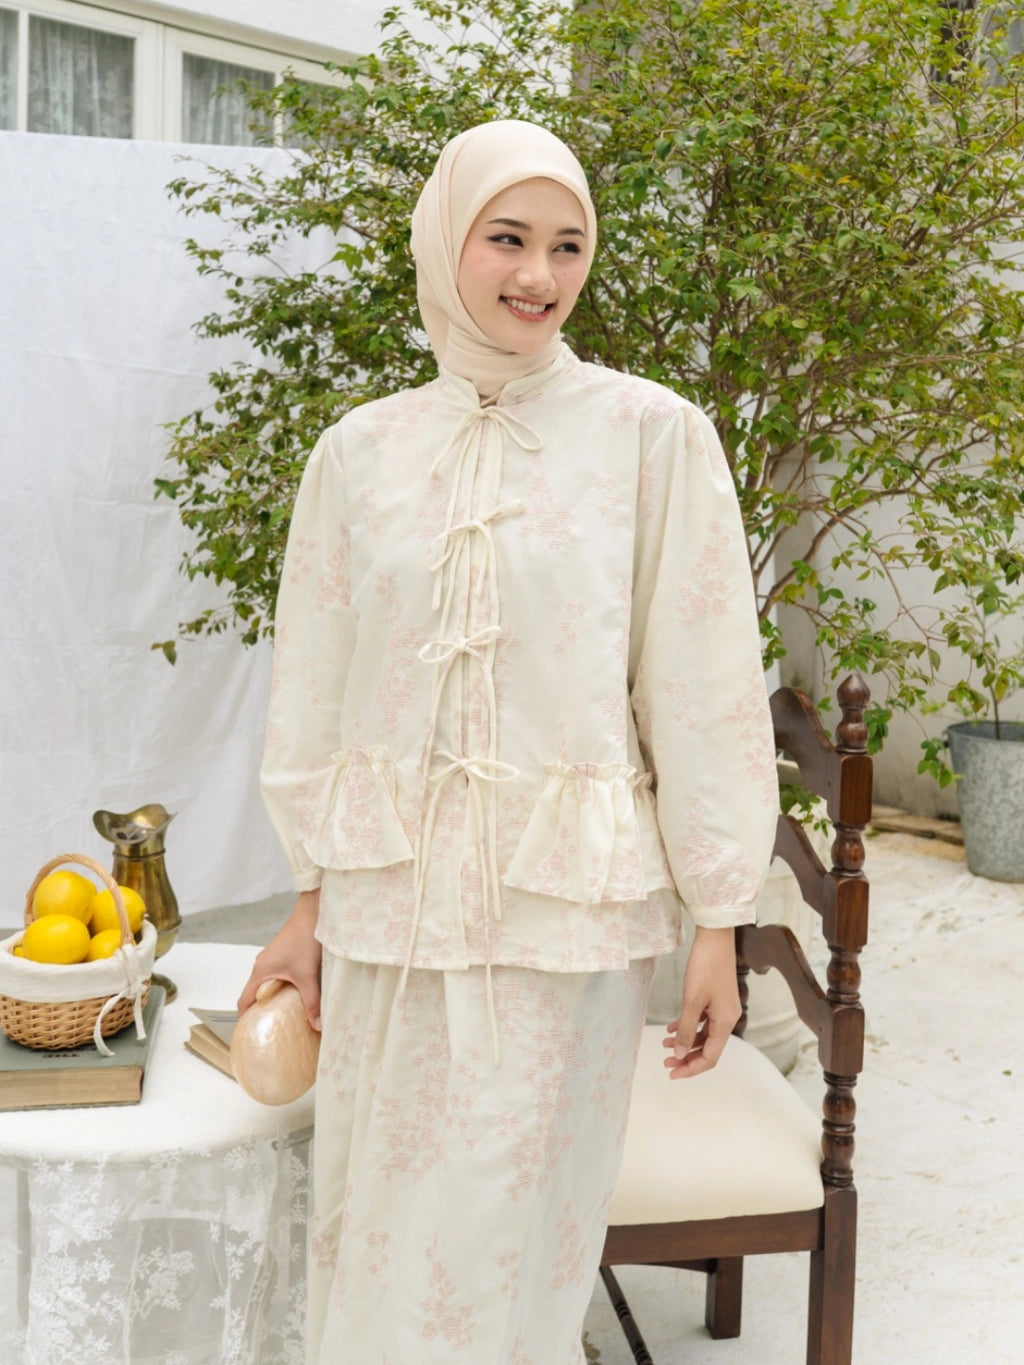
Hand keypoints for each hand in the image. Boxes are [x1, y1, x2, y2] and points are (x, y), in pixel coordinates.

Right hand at [237, 889, 322, 1031]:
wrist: (313, 912)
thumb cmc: (305, 940)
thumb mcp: (308, 975)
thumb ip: (312, 1002)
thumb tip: (318, 1026)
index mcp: (260, 971)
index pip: (244, 1001)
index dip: (245, 1018)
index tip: (252, 1033)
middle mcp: (261, 964)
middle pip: (254, 993)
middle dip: (261, 1011)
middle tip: (272, 1029)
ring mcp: (271, 958)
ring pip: (266, 984)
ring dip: (272, 999)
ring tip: (285, 1016)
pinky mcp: (281, 954)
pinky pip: (275, 976)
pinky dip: (280, 987)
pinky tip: (295, 994)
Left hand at [662, 926, 740, 1079]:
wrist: (714, 938)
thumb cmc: (705, 966)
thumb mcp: (692, 1000)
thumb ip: (686, 1029)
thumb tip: (679, 1053)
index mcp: (726, 1022)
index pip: (711, 1057)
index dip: (691, 1068)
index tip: (672, 1073)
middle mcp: (727, 1018)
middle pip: (707, 1048)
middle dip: (686, 1057)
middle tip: (665, 1062)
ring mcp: (722, 1009)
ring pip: (703, 1035)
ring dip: (685, 1041)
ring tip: (664, 1045)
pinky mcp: (715, 999)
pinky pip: (701, 1020)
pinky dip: (687, 1026)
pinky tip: (670, 1027)